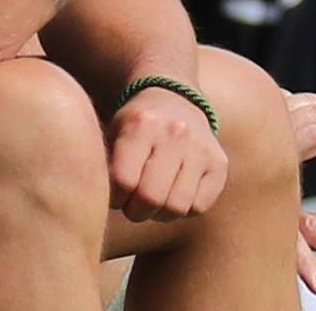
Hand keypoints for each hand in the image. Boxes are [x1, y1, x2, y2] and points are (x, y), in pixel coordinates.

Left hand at [106, 86, 227, 221]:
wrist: (174, 101)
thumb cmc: (135, 127)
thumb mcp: (114, 132)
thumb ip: (105, 163)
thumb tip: (97, 199)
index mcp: (141, 125)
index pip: (124, 181)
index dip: (115, 199)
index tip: (114, 196)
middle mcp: (174, 134)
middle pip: (151, 198)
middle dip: (135, 211)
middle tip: (131, 206)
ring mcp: (200, 149)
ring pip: (176, 206)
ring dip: (158, 214)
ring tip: (150, 203)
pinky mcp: (219, 164)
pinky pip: (198, 207)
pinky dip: (182, 210)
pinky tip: (172, 195)